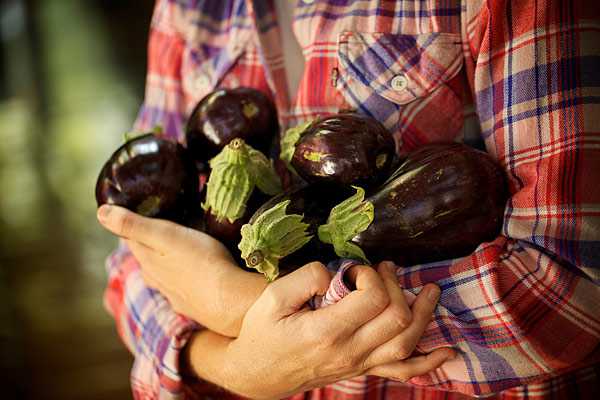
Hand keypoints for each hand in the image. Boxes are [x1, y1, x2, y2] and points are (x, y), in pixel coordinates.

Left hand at [97, 205, 267, 335]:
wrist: (229, 301)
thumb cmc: (200, 261)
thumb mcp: (166, 235)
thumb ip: (134, 225)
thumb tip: (100, 212)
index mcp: (147, 260)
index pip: (131, 238)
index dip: (132, 223)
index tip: (138, 208)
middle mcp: (156, 280)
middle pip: (146, 258)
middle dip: (149, 243)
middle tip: (161, 226)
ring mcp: (175, 295)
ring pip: (163, 276)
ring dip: (165, 263)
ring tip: (177, 249)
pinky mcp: (194, 305)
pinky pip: (182, 288)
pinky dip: (184, 279)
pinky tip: (193, 277)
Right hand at [186, 262, 454, 398]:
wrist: (258, 373)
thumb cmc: (263, 332)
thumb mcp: (271, 298)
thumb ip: (304, 278)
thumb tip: (336, 273)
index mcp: (326, 331)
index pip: (372, 298)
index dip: (371, 275)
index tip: (355, 270)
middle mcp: (349, 351)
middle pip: (396, 317)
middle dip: (397, 285)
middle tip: (384, 269)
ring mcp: (358, 364)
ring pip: (406, 343)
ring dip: (423, 314)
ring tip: (430, 291)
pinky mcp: (361, 370)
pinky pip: (401, 370)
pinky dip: (427, 361)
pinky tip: (447, 351)